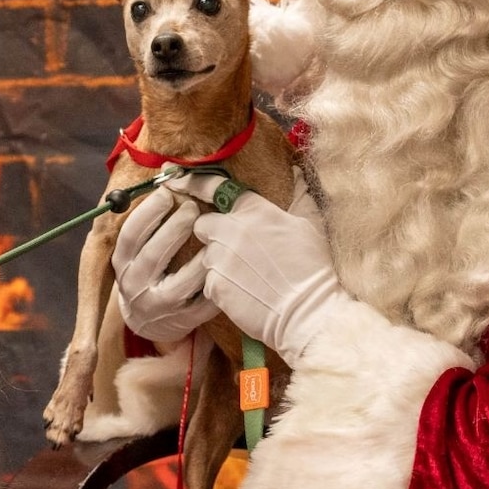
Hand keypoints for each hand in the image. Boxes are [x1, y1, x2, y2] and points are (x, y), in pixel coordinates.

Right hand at [111, 187, 219, 341]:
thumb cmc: (148, 271)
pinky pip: (203, 302)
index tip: (167, 192)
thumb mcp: (137, 250)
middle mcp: (135, 285)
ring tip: (217, 235)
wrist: (147, 321)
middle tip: (193, 208)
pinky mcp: (182, 320)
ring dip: (201, 257)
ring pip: (182, 282)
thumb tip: (169, 172)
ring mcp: (158, 306)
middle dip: (175, 228)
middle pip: (154, 255)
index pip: (131, 235)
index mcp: (123, 262)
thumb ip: (149, 220)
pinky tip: (228, 265)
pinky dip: (216, 282)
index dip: (148, 212)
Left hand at [168, 174, 350, 366]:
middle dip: (212, 234)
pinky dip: (222, 287)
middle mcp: (231, 230)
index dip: (192, 182)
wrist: (308, 312)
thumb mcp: (310, 226)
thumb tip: (297, 176)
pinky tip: (245, 294)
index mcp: (255, 210)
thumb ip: (298, 198)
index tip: (175, 179)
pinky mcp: (215, 286)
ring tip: (247, 277)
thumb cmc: (313, 269)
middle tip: (234, 248)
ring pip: (206, 256)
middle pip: (202, 224)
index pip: (213, 187)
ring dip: (219, 263)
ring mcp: (220, 259)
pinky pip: (209, 282)